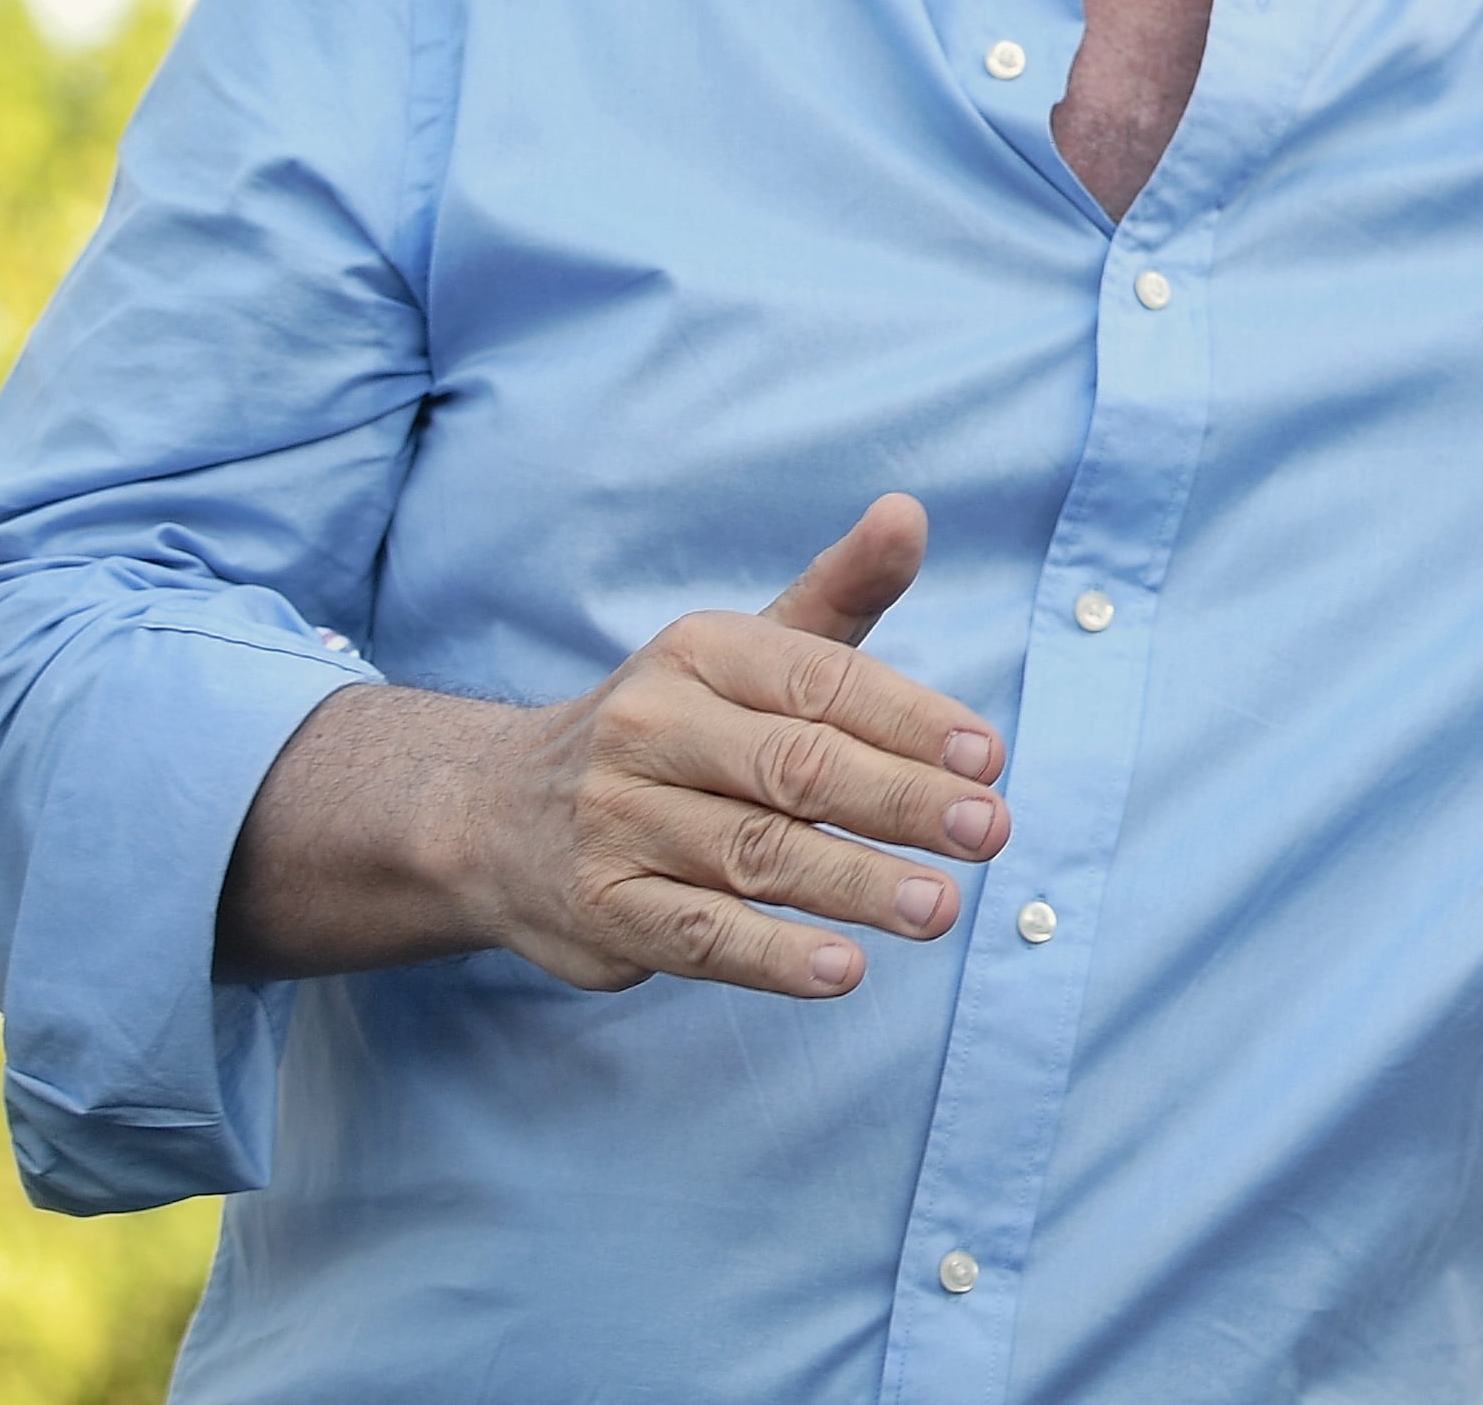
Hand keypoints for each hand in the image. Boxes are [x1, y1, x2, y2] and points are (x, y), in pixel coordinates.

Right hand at [218, 494, 1012, 997]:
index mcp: (699, 652)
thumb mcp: (747, 649)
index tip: (989, 757)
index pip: (821, 681)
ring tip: (943, 906)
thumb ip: (841, 592)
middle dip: (901, 800)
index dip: (911, 719)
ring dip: (856, 884)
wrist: (492, 814)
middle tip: (989, 830)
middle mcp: (650, 729)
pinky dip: (773, 956)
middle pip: (796, 768)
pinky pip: (698, 936)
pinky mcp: (601, 909)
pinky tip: (843, 971)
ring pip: (755, 857)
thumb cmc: (672, 726)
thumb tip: (909, 510)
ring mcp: (618, 822)